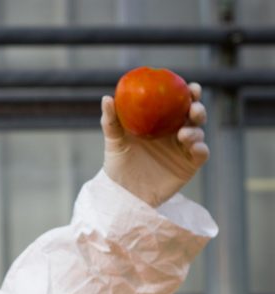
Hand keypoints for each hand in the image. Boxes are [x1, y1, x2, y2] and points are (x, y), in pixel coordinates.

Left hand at [101, 83, 208, 206]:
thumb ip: (111, 120)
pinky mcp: (189, 165)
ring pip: (198, 133)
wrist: (123, 192)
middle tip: (193, 106)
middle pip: (194, 115)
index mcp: (162, 121)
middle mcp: (176, 132)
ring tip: (183, 133)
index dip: (188, 92)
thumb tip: (107, 98)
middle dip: (198, 108)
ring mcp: (184, 148)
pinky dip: (200, 148)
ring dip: (195, 130)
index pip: (178, 102)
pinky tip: (194, 146)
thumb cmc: (118, 163)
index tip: (189, 87)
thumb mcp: (114, 141)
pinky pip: (201, 154)